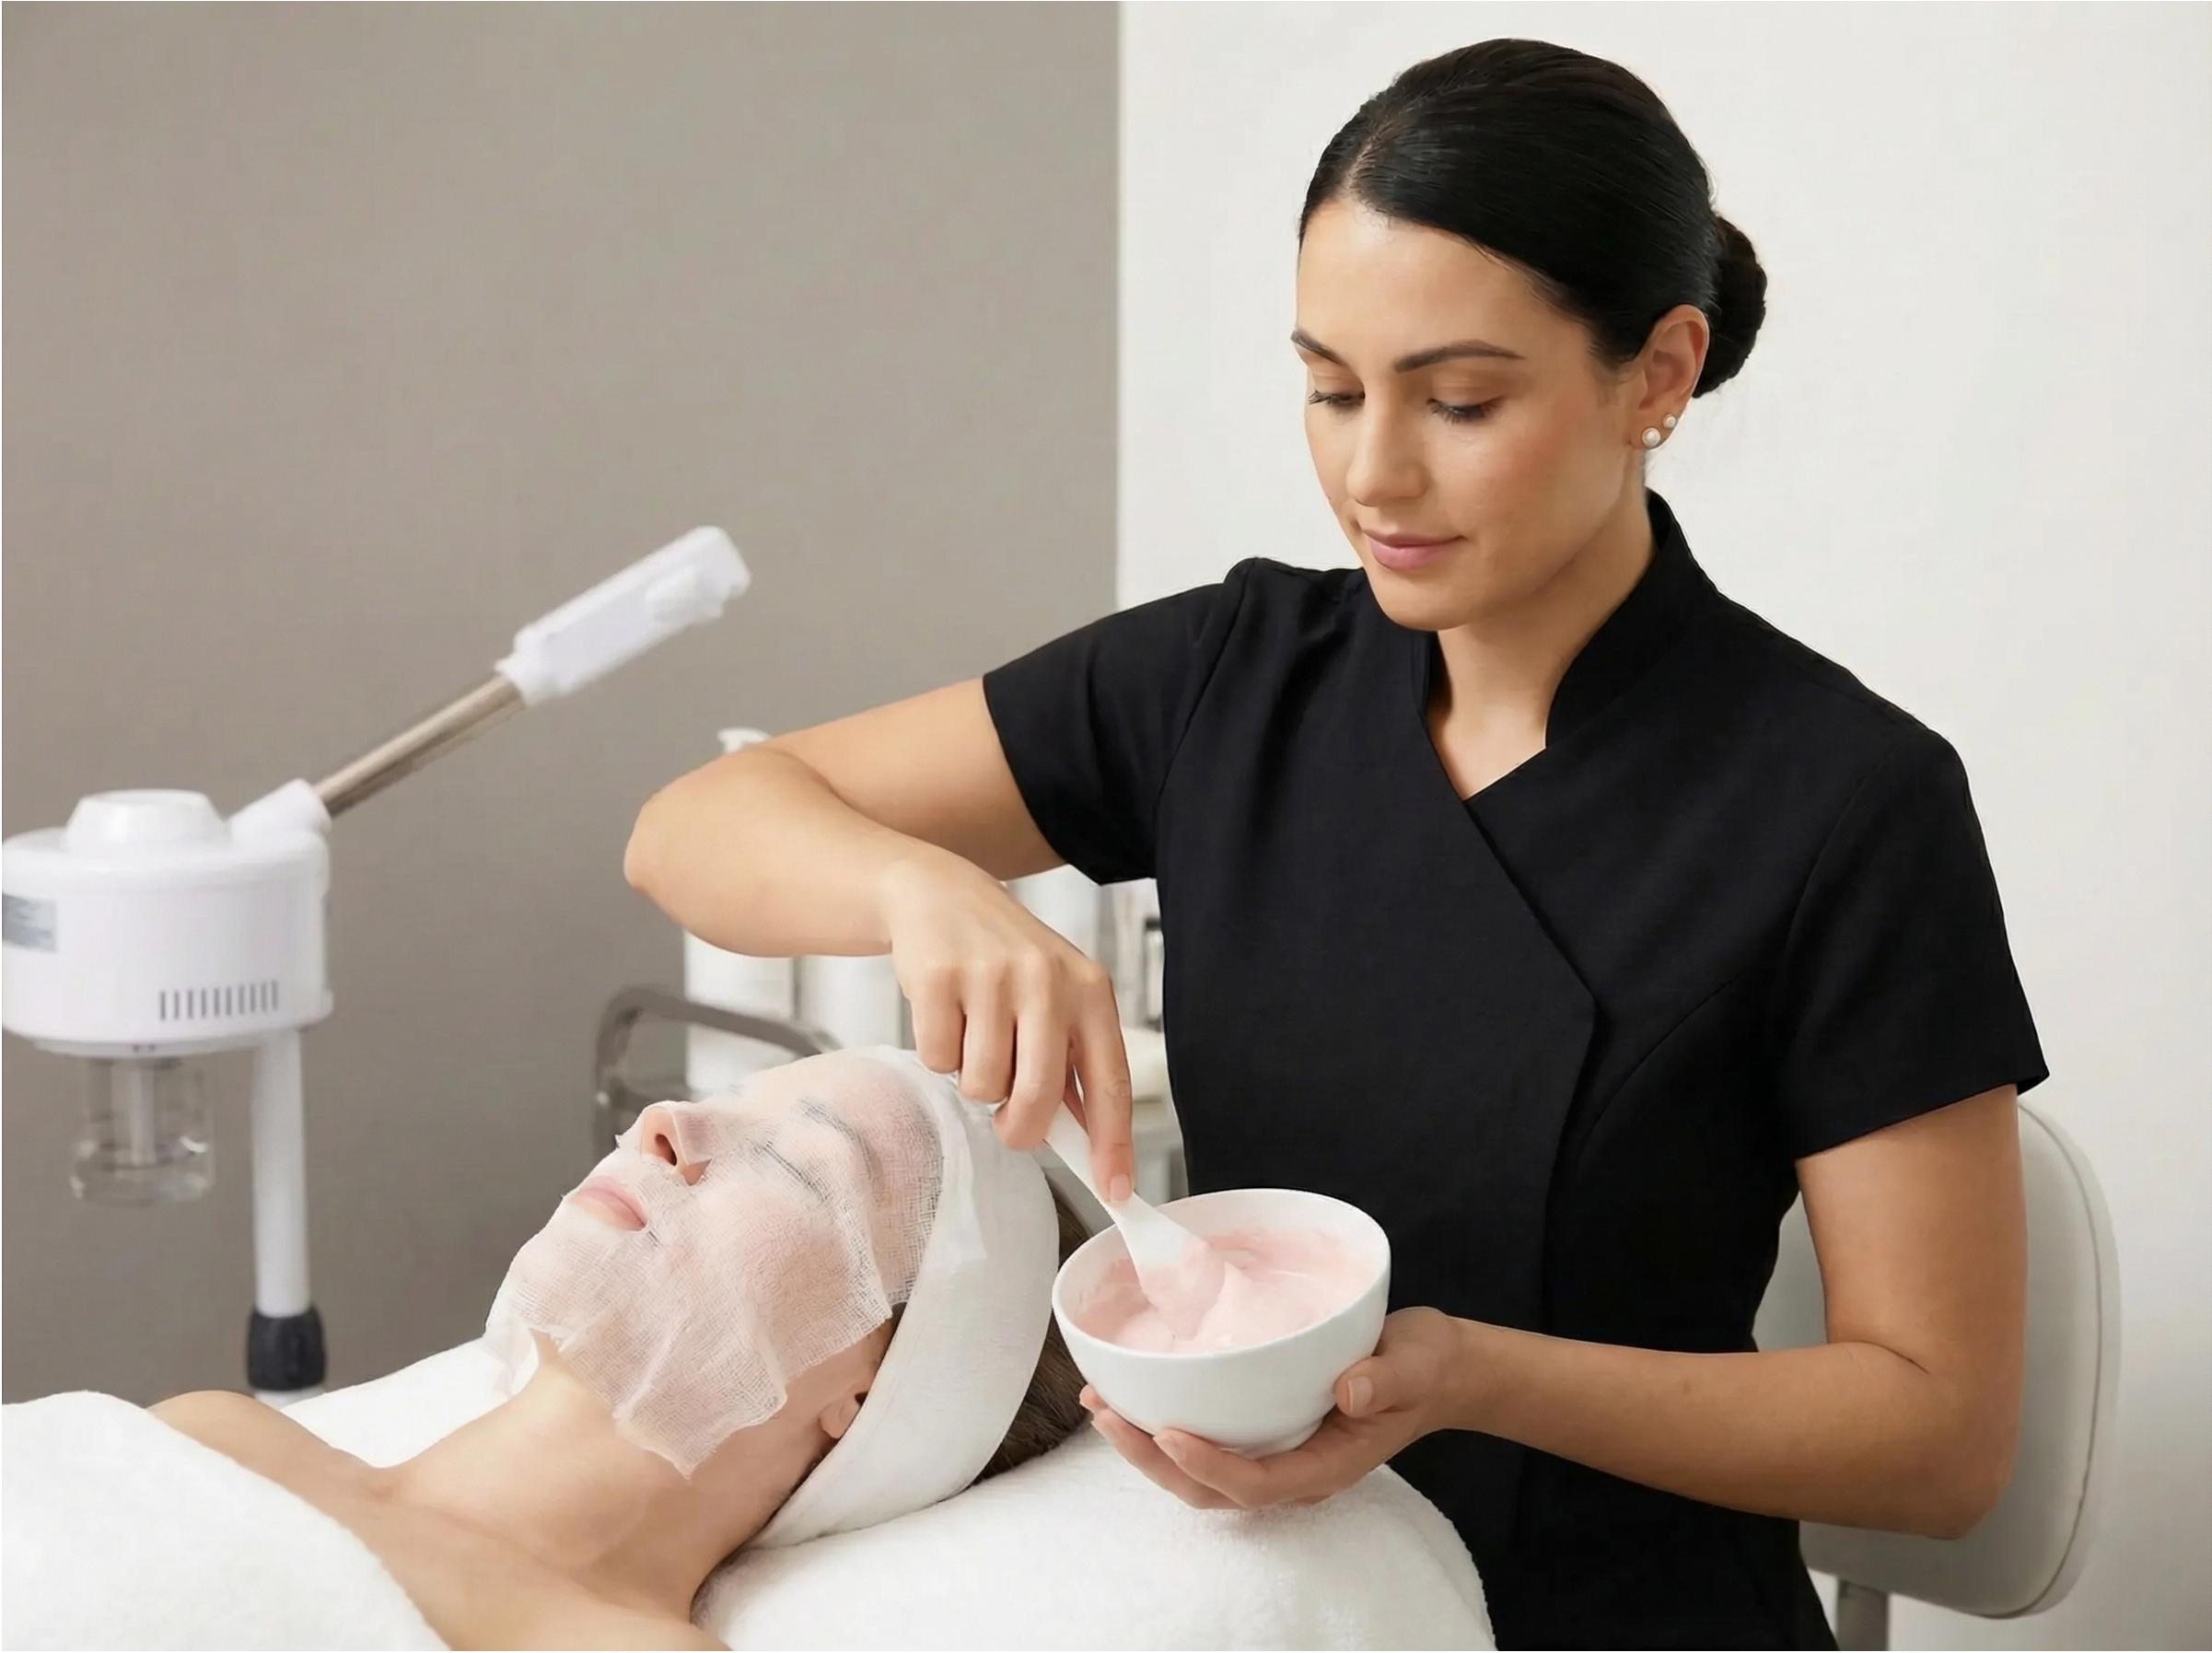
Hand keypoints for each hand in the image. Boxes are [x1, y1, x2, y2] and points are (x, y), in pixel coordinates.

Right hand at [879, 854, 1133, 1199]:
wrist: (941, 896)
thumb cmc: (1006, 964)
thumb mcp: (1054, 998)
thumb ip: (1070, 1063)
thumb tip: (1086, 1144)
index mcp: (1090, 990)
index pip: (1109, 1081)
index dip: (1113, 1142)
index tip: (1115, 1190)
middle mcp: (1048, 980)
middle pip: (1040, 1095)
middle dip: (1021, 1128)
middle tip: (1009, 1124)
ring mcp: (992, 977)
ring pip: (983, 1085)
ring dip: (973, 1080)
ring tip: (975, 1038)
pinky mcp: (940, 978)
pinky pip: (938, 1060)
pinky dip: (938, 1054)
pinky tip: (946, 1016)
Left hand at [1083, 1307, 1465, 1508]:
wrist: (1436, 1371)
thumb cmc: (1423, 1369)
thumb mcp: (1414, 1367)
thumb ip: (1385, 1380)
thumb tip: (1348, 1387)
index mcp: (1325, 1466)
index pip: (1254, 1485)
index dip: (1207, 1466)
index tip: (1167, 1432)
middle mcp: (1293, 1470)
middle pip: (1210, 1490)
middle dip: (1152, 1461)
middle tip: (1107, 1417)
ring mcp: (1277, 1454)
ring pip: (1199, 1474)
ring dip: (1147, 1447)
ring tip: (1102, 1407)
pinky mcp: (1265, 1430)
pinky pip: (1209, 1443)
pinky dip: (1166, 1425)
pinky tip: (1137, 1396)